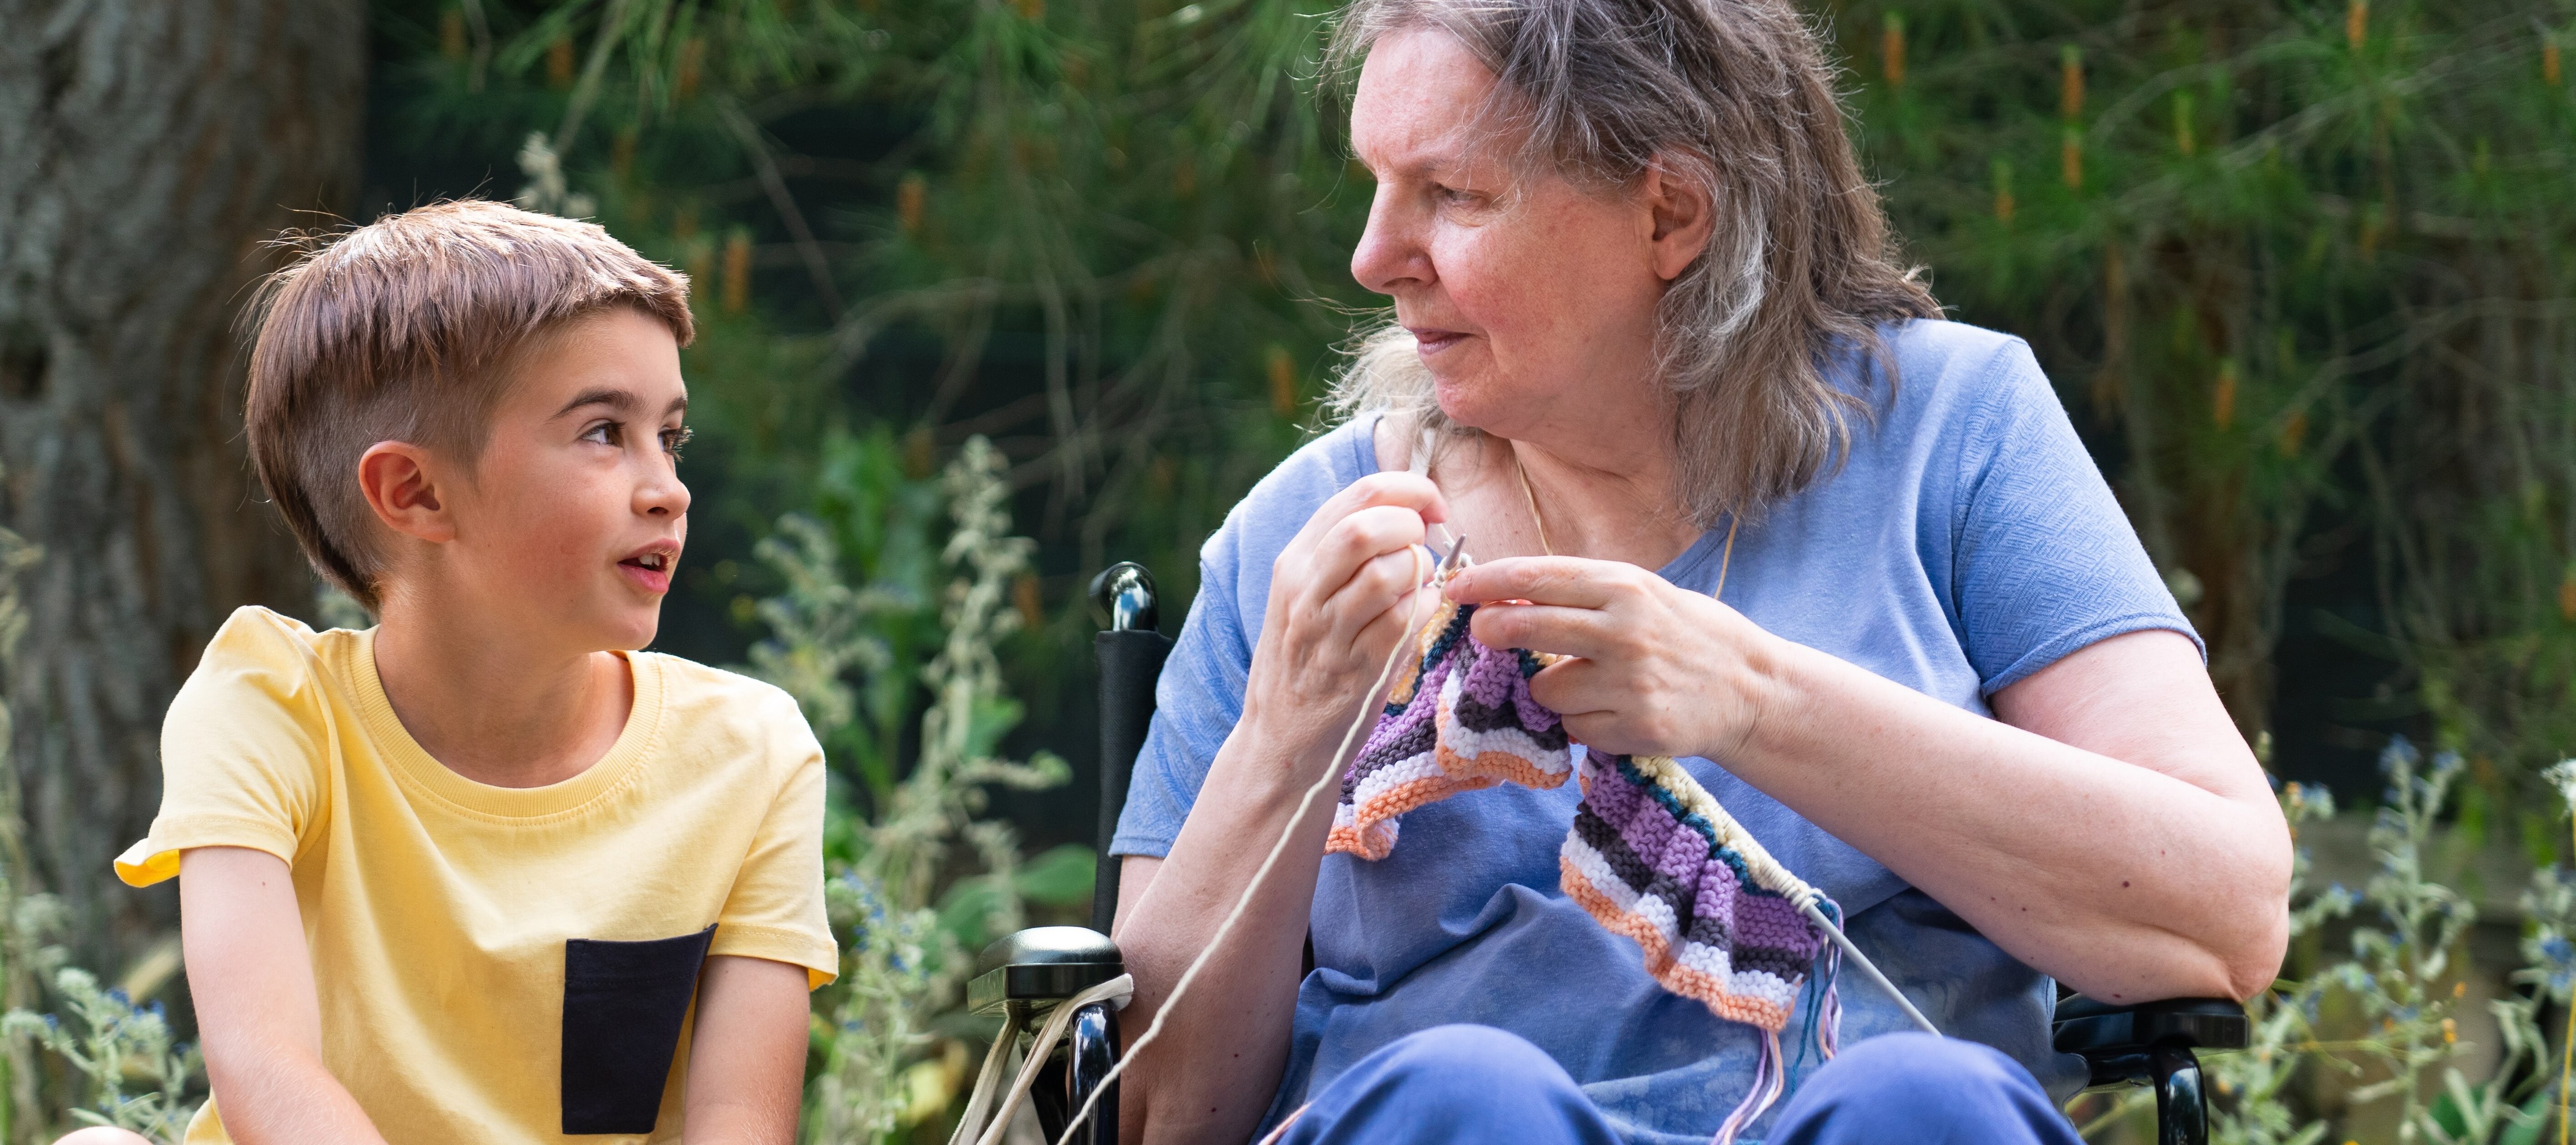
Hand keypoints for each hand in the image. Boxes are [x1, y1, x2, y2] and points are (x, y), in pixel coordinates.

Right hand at [1244, 472, 1447, 770]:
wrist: (1278, 739)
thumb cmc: (1306, 660)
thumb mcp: (1308, 595)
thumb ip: (1346, 553)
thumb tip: (1410, 513)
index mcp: (1295, 561)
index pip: (1359, 494)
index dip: (1410, 490)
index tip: (1432, 508)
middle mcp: (1304, 589)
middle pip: (1367, 527)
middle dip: (1412, 528)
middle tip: (1424, 548)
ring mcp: (1326, 630)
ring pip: (1386, 572)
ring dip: (1420, 573)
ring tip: (1417, 588)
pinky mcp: (1354, 669)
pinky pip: (1403, 619)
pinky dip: (1425, 609)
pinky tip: (1419, 617)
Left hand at [1443, 556, 1777, 759]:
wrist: (1751, 688)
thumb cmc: (1686, 633)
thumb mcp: (1641, 593)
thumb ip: (1581, 594)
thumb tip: (1505, 597)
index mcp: (1624, 587)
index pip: (1536, 577)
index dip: (1486, 582)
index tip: (1454, 588)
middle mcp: (1625, 631)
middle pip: (1528, 627)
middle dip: (1493, 631)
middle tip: (1483, 633)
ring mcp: (1631, 683)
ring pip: (1545, 690)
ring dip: (1551, 690)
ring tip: (1590, 683)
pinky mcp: (1637, 728)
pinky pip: (1575, 728)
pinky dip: (1582, 723)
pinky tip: (1614, 711)